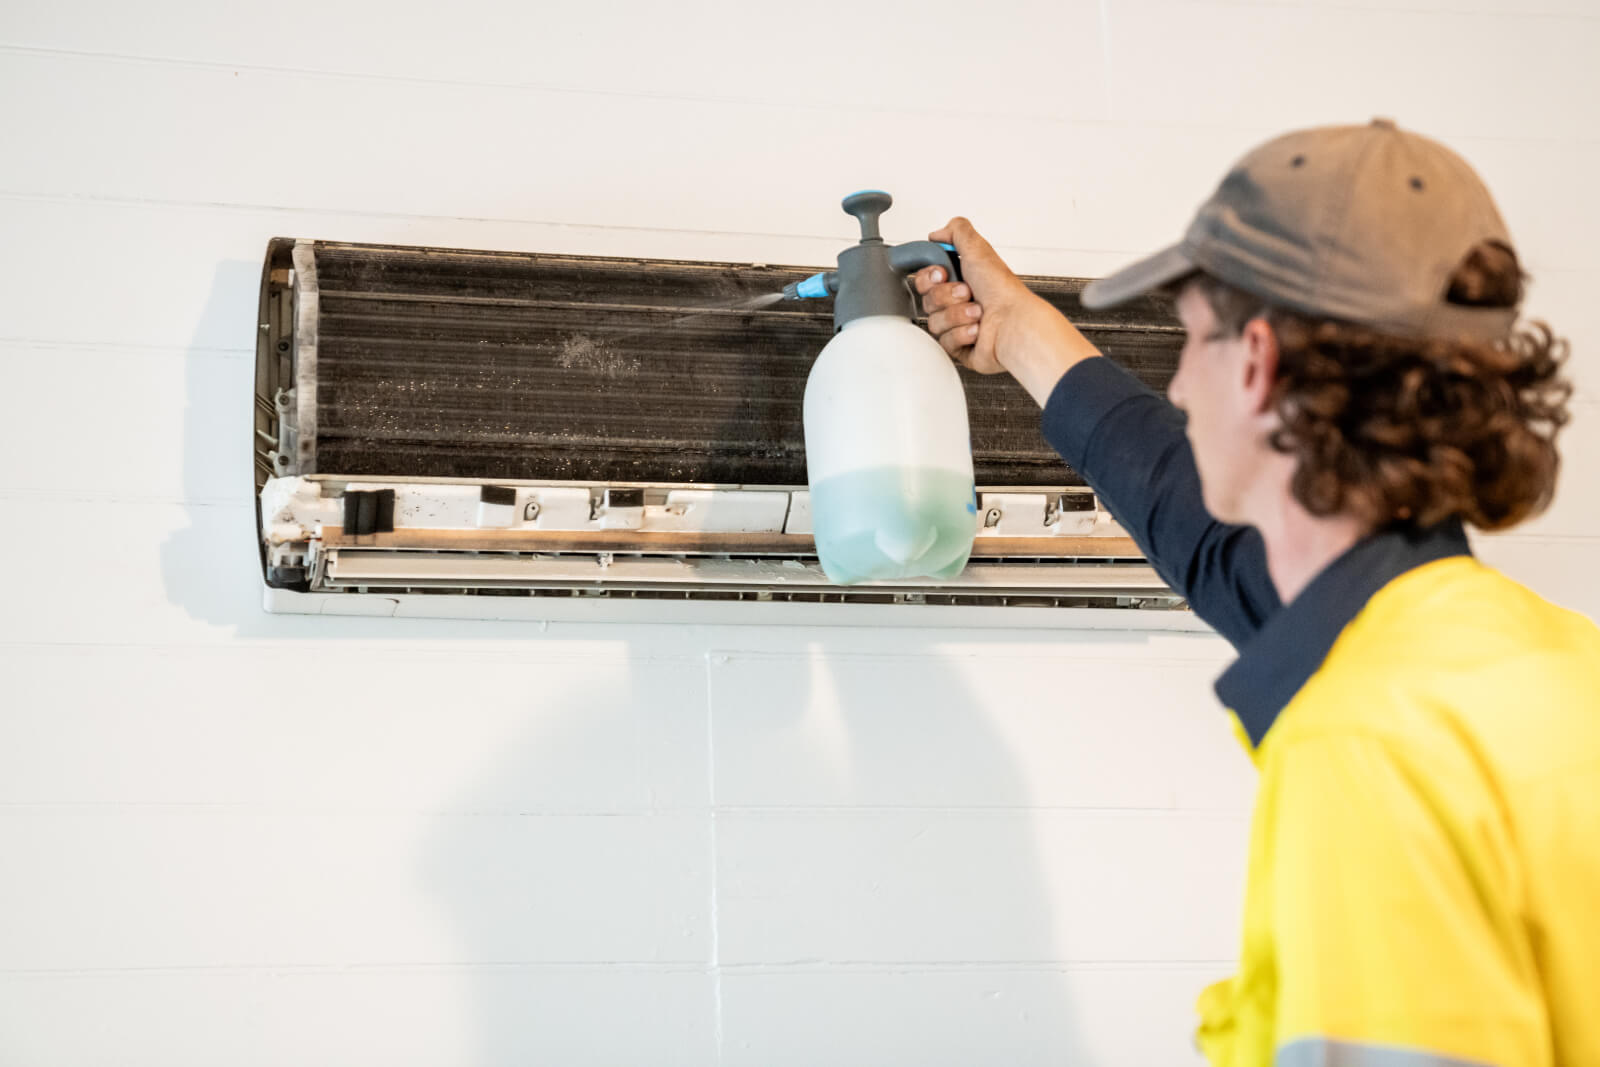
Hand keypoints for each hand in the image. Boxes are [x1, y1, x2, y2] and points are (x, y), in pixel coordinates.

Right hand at [914, 217, 1102, 405]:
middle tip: (967, 292)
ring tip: (978, 313)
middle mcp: (960, 302)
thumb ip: (957, 231)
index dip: (929, 277)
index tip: (942, 274)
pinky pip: (945, 341)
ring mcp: (959, 325)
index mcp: (962, 279)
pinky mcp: (961, 347)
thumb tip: (938, 233)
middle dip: (946, 296)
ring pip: (935, 322)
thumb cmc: (1003, 292)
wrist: (1014, 325)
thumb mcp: (979, 249)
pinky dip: (962, 333)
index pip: (925, 278)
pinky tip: (978, 330)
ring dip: (958, 315)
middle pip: (928, 300)